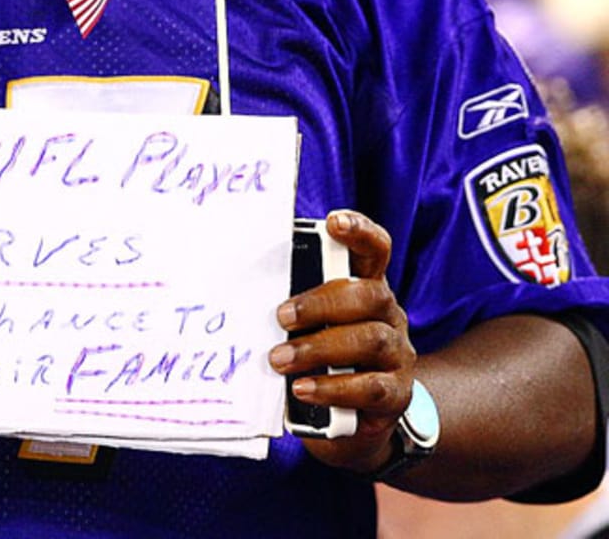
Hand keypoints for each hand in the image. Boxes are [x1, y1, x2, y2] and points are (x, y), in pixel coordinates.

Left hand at [268, 210, 414, 473]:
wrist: (353, 421)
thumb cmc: (323, 357)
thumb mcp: (312, 325)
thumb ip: (296, 305)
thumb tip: (244, 289)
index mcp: (368, 288)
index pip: (375, 250)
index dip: (359, 231)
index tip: (333, 222)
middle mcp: (389, 316)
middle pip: (370, 295)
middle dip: (321, 303)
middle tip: (281, 316)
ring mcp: (398, 355)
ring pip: (370, 340)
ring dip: (319, 348)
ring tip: (280, 359)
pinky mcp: (396, 395)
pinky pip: (370, 388)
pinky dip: (332, 388)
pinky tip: (302, 388)